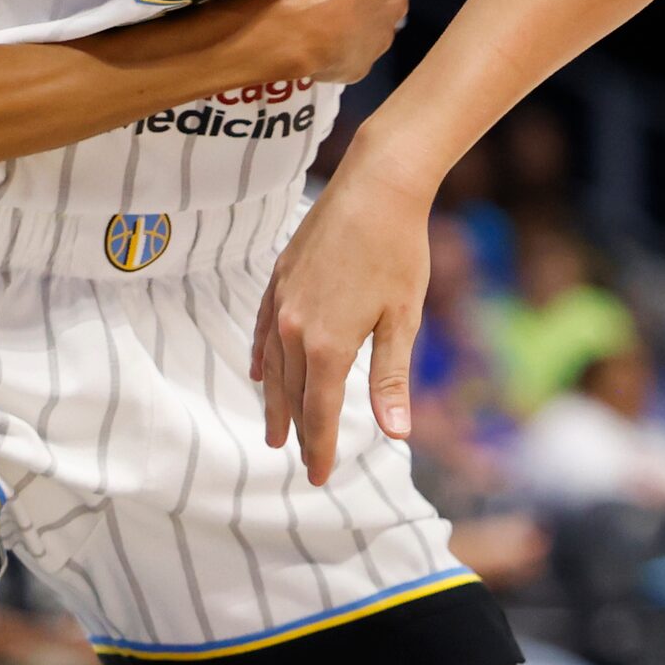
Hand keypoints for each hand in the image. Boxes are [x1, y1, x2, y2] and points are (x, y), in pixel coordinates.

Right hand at [237, 0, 407, 85]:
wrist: (291, 30)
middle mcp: (396, 2)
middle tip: (333, 0)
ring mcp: (382, 38)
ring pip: (372, 28)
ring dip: (356, 26)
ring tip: (324, 27)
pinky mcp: (365, 66)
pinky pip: (354, 55)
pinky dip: (341, 52)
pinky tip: (320, 50)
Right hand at [250, 144, 432, 484]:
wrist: (377, 187)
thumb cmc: (399, 252)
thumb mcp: (403, 319)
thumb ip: (391, 379)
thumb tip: (396, 434)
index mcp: (327, 344)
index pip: (318, 412)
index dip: (319, 447)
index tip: (319, 477)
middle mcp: (294, 328)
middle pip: (293, 395)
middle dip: (299, 432)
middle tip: (303, 461)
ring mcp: (282, 301)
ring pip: (275, 367)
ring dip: (277, 403)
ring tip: (277, 432)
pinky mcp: (280, 278)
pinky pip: (263, 330)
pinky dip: (263, 358)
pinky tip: (262, 375)